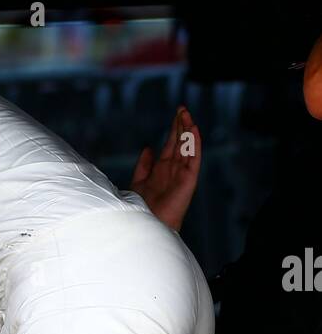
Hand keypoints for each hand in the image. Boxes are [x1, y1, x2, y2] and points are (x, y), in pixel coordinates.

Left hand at [130, 106, 200, 232]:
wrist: (148, 225)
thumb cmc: (142, 208)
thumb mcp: (138, 181)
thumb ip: (143, 165)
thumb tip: (148, 148)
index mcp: (163, 169)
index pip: (171, 144)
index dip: (174, 128)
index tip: (177, 113)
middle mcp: (174, 169)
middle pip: (180, 142)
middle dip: (181, 125)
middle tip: (182, 108)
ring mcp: (182, 173)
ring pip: (187, 147)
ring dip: (188, 130)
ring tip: (187, 114)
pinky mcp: (188, 179)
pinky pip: (194, 158)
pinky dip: (195, 143)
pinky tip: (194, 129)